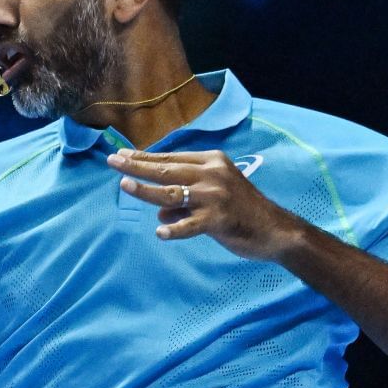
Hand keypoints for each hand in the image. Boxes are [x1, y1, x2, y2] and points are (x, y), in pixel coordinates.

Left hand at [107, 148, 305, 261]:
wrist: (275, 229)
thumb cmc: (241, 211)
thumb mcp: (213, 195)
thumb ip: (185, 200)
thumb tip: (158, 213)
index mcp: (212, 161)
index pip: (171, 158)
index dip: (144, 157)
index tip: (122, 155)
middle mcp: (212, 174)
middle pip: (166, 169)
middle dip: (136, 166)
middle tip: (112, 162)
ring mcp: (215, 197)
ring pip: (171, 193)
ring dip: (145, 191)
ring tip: (125, 187)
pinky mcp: (218, 220)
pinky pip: (190, 225)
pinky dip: (174, 229)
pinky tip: (161, 232)